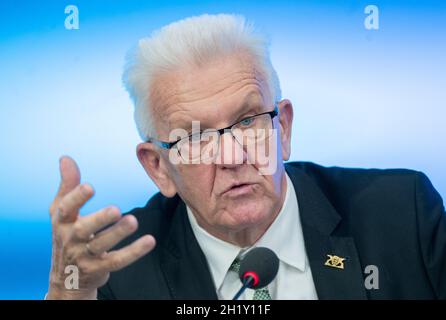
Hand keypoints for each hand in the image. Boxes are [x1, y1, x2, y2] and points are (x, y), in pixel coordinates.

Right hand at [47, 156, 155, 298]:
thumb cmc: (67, 235)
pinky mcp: (99, 268)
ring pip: (101, 245)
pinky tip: (150, 240)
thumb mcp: (61, 213)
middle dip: (99, 219)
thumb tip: (66, 158)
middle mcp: (71, 240)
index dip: (76, 198)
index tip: (89, 186)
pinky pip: (118, 260)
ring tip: (133, 221)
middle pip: (84, 230)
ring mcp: (85, 256)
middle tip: (116, 209)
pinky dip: (134, 252)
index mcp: (62, 222)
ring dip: (118, 233)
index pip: (65, 210)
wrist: (67, 277)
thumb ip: (67, 186)